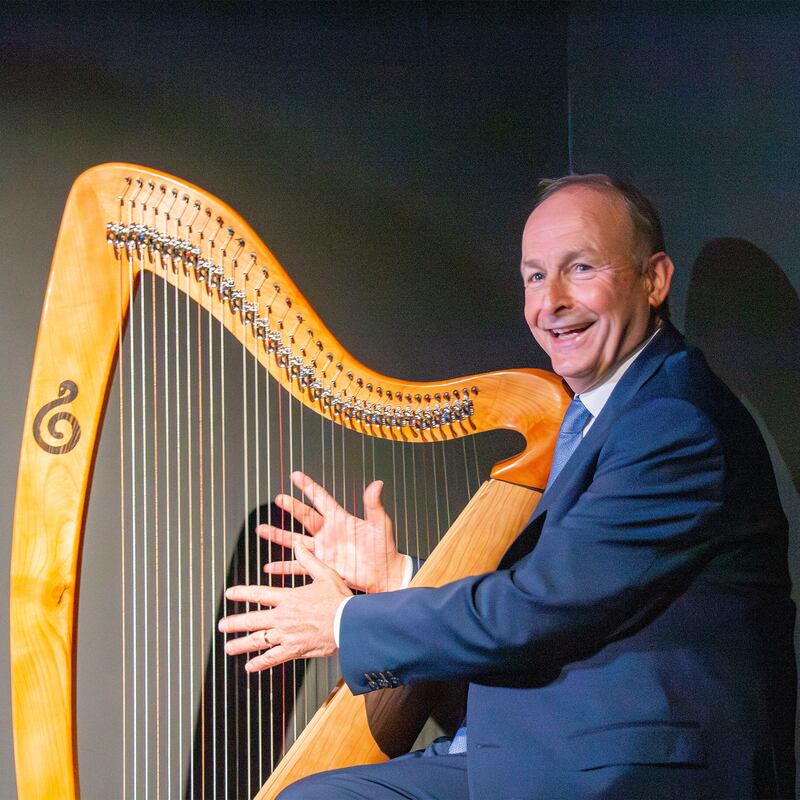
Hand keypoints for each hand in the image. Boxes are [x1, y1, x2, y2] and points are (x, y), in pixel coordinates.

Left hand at [219, 542, 350, 671]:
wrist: (349, 623)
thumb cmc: (340, 599)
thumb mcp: (325, 574)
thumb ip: (309, 560)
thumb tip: (299, 545)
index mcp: (289, 597)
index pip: (259, 594)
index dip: (242, 593)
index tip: (229, 593)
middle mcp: (283, 616)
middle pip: (252, 619)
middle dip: (234, 622)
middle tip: (221, 625)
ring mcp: (287, 634)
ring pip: (258, 640)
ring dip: (241, 644)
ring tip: (228, 648)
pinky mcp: (295, 649)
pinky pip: (273, 658)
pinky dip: (260, 663)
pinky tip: (249, 667)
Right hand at [258, 471, 406, 593]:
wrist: (384, 574)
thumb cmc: (385, 547)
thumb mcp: (380, 524)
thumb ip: (374, 505)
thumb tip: (377, 483)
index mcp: (340, 519)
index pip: (321, 498)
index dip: (308, 486)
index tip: (295, 475)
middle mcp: (328, 533)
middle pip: (305, 516)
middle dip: (291, 507)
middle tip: (278, 498)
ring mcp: (323, 550)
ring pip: (295, 541)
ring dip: (278, 535)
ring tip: (261, 529)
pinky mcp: (321, 567)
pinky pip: (298, 567)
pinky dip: (283, 568)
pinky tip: (269, 568)